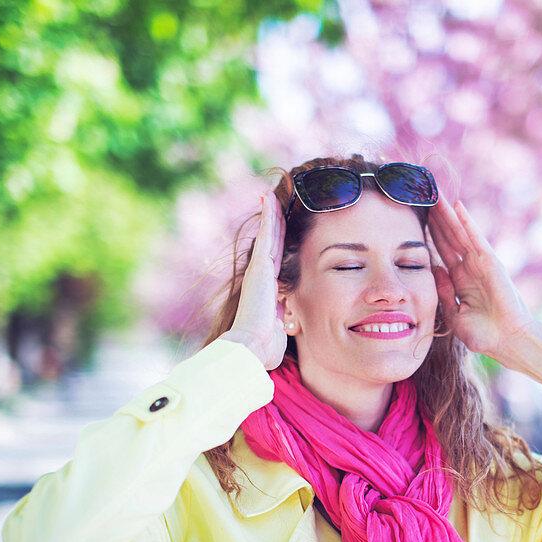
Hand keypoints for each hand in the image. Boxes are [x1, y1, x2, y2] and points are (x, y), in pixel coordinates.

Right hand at [220, 194, 286, 369]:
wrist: (250, 348)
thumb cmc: (264, 347)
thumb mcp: (279, 329)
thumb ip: (283, 322)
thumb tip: (290, 328)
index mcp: (268, 288)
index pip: (276, 260)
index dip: (279, 242)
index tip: (283, 227)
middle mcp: (261, 276)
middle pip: (271, 242)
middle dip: (274, 222)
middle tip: (276, 200)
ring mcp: (259, 270)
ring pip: (268, 235)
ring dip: (271, 214)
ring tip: (273, 193)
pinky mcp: (260, 267)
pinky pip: (266, 237)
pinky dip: (268, 218)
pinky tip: (270, 200)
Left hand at [427, 197, 535, 363]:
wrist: (506, 341)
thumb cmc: (483, 333)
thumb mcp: (454, 313)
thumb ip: (444, 291)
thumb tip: (434, 269)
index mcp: (460, 279)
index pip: (441, 250)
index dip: (429, 233)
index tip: (416, 218)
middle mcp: (470, 267)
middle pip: (449, 236)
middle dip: (436, 217)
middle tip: (422, 196)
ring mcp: (481, 263)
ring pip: (460, 232)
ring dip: (448, 214)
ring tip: (435, 195)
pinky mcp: (491, 262)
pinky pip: (476, 239)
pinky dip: (467, 222)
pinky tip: (458, 207)